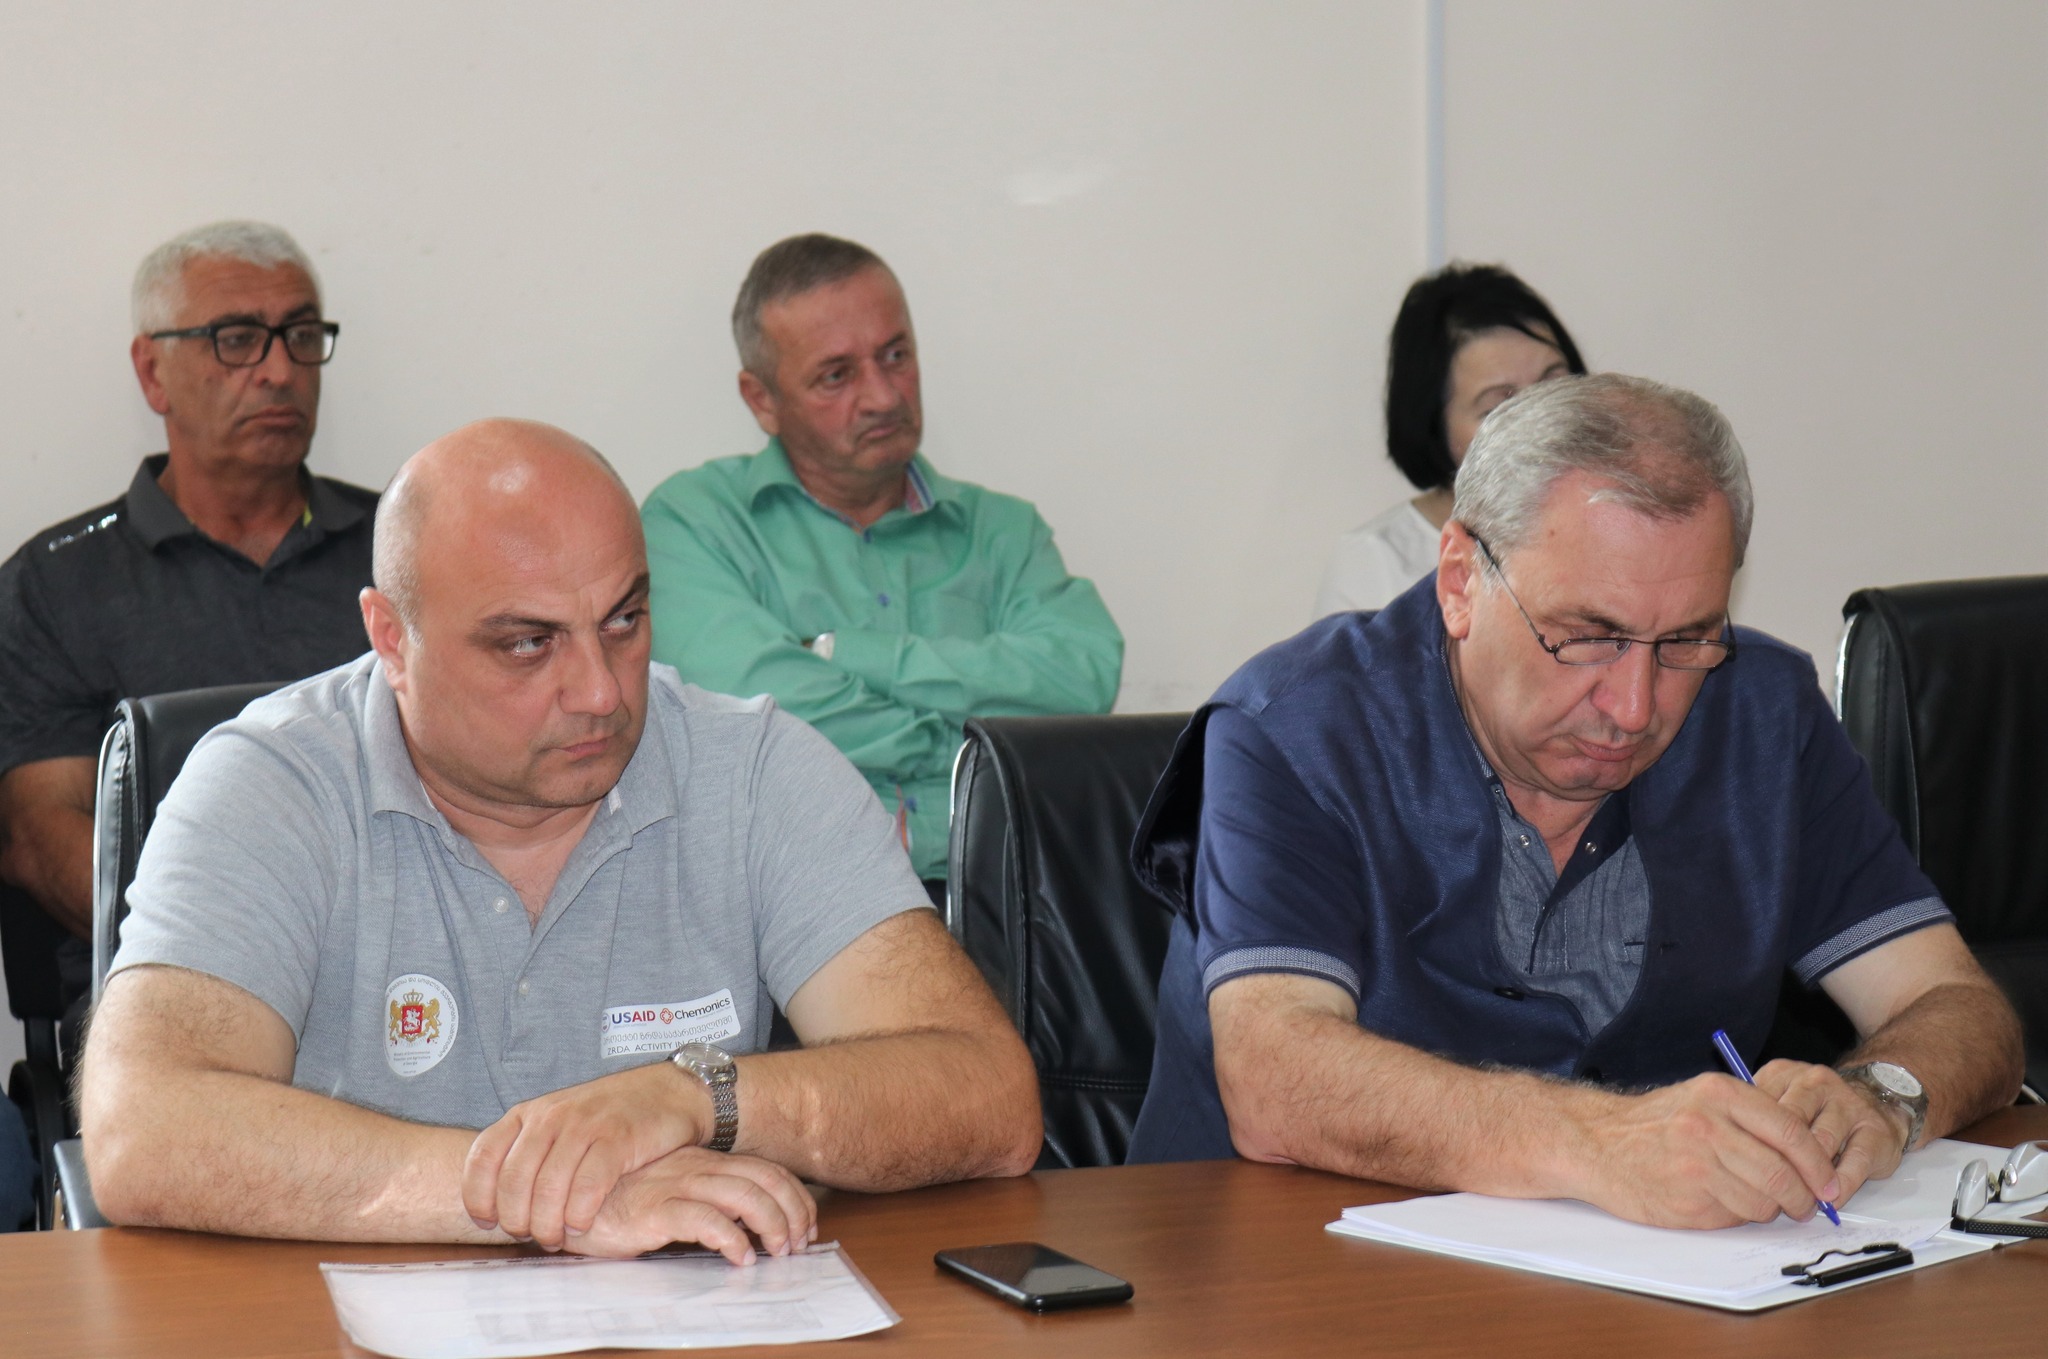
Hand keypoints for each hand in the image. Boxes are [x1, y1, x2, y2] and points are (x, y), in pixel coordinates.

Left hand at [463, 1061, 708, 1249]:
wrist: (667, 1093)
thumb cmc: (610, 1116)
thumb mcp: (559, 1122)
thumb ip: (530, 1152)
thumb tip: (499, 1203)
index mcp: (529, 1113)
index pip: (483, 1157)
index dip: (478, 1197)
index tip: (487, 1222)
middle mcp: (551, 1117)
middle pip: (514, 1181)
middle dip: (516, 1220)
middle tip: (530, 1236)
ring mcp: (584, 1126)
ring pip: (548, 1189)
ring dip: (547, 1225)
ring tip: (556, 1238)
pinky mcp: (617, 1140)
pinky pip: (587, 1188)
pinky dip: (580, 1215)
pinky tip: (582, 1224)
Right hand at [566, 1147, 816, 1262]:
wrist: (563, 1200)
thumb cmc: (618, 1202)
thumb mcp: (669, 1194)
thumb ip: (702, 1199)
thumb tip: (746, 1226)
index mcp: (701, 1160)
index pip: (765, 1169)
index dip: (794, 1197)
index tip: (804, 1227)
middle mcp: (694, 1166)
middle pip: (764, 1178)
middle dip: (793, 1211)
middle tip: (798, 1245)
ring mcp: (675, 1185)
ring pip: (743, 1195)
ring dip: (771, 1224)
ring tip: (777, 1252)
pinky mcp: (653, 1209)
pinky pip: (705, 1220)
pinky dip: (731, 1239)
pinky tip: (739, 1257)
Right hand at [1570, 1074, 1846, 1228]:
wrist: (1595, 1143)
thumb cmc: (1655, 1124)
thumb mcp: (1701, 1100)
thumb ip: (1752, 1119)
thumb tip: (1810, 1159)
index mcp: (1720, 1093)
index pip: (1791, 1132)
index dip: (1818, 1164)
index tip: (1829, 1184)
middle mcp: (1709, 1125)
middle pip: (1783, 1173)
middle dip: (1803, 1197)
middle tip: (1806, 1205)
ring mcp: (1696, 1164)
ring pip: (1763, 1200)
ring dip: (1768, 1208)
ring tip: (1753, 1200)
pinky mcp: (1686, 1199)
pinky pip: (1735, 1215)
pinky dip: (1738, 1214)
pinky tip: (1719, 1200)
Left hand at [1754, 1058, 1910, 1205]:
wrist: (1878, 1100)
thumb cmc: (1817, 1111)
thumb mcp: (1780, 1105)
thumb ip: (1755, 1122)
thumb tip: (1728, 1159)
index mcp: (1782, 1075)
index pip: (1757, 1110)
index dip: (1750, 1146)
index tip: (1742, 1174)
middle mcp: (1814, 1083)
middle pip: (1788, 1128)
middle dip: (1780, 1165)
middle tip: (1772, 1194)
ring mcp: (1847, 1103)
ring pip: (1821, 1145)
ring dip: (1810, 1177)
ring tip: (1801, 1200)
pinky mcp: (1875, 1128)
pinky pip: (1855, 1161)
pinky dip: (1840, 1185)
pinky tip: (1831, 1197)